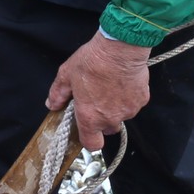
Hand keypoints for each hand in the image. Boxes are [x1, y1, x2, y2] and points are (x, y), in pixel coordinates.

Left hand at [47, 32, 151, 151]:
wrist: (119, 49)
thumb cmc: (93, 61)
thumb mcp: (66, 75)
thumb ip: (58, 94)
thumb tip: (52, 104)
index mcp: (90, 116)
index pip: (92, 144)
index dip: (89, 139)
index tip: (85, 130)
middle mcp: (110, 118)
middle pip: (107, 130)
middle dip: (102, 120)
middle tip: (95, 101)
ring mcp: (128, 111)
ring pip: (121, 116)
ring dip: (115, 108)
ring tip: (108, 88)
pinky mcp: (142, 101)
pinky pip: (133, 104)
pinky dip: (127, 98)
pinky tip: (120, 82)